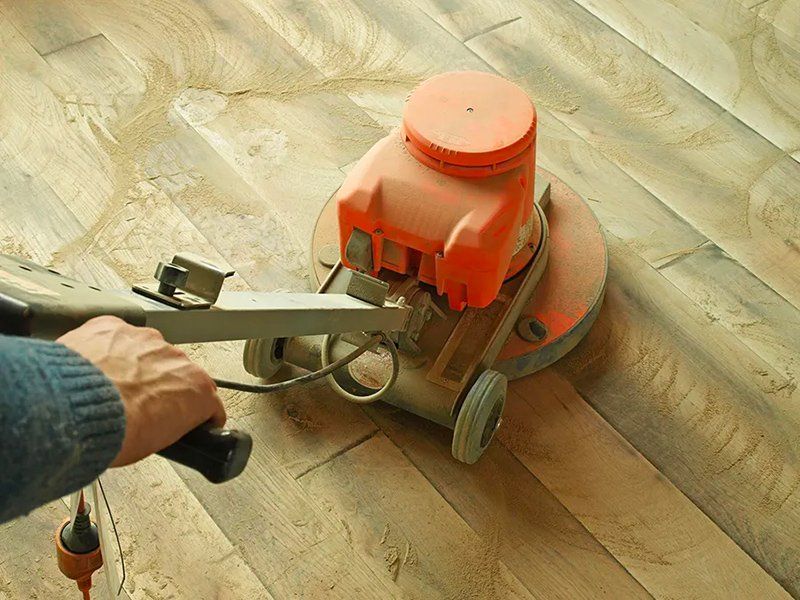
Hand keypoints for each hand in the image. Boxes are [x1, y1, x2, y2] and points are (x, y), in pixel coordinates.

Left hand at [58, 316, 225, 466]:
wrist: (72, 410)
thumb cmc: (114, 430)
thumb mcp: (158, 443)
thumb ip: (171, 424)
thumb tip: (162, 425)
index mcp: (196, 387)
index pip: (207, 399)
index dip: (195, 411)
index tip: (183, 416)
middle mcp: (176, 357)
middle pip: (175, 371)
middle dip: (161, 385)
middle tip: (138, 406)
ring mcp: (145, 339)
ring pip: (144, 351)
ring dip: (133, 366)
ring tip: (111, 389)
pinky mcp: (113, 327)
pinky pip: (115, 336)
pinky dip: (107, 349)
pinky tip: (96, 368)